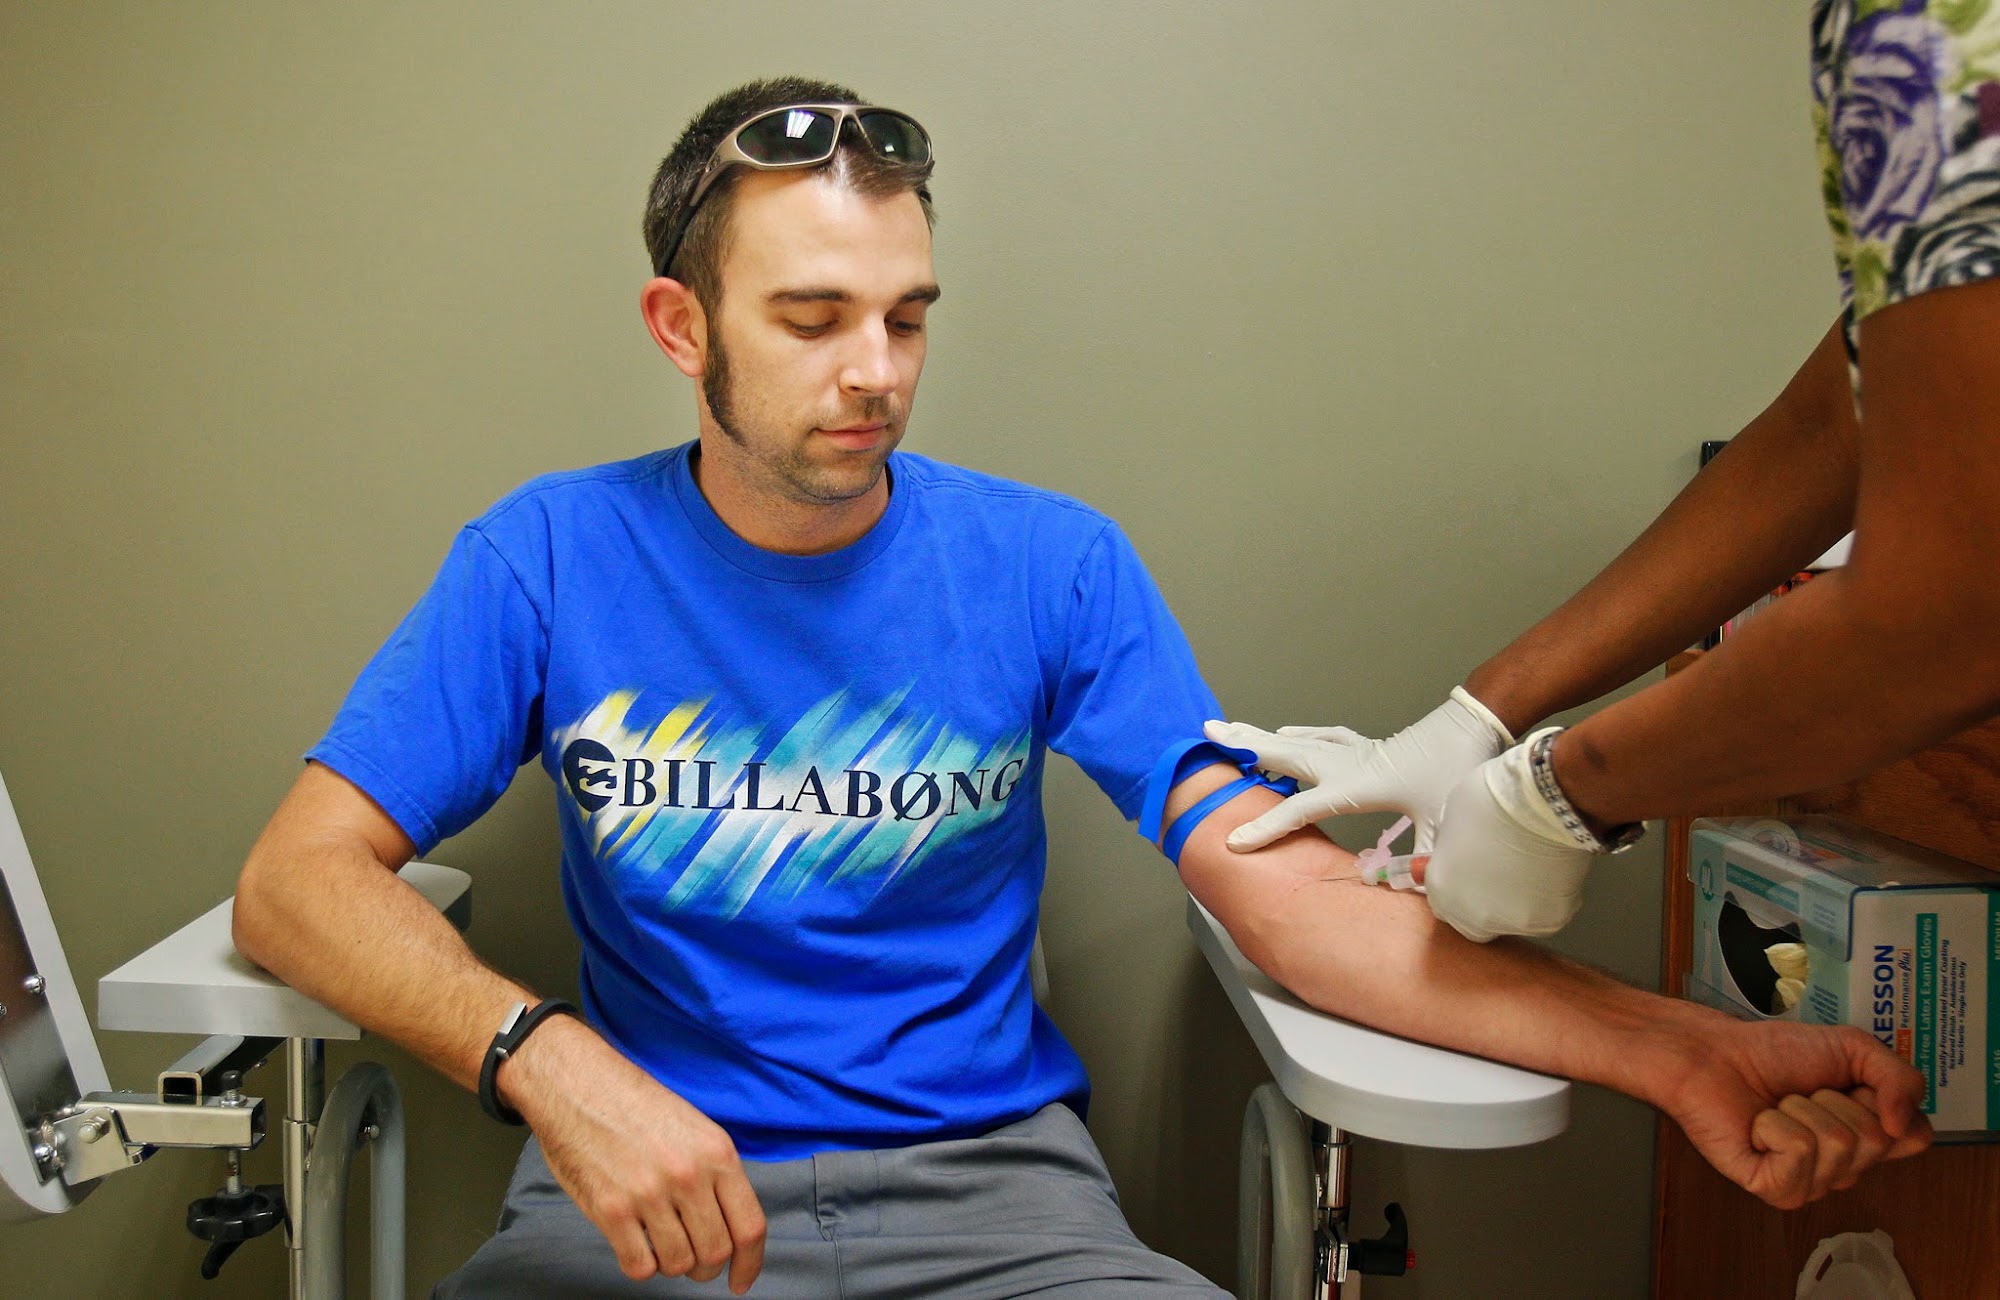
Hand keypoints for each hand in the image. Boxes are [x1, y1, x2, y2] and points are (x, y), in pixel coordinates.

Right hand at [501, 1017, 766, 1292]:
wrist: (578, 1084)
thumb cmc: (635, 1104)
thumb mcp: (695, 1127)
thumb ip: (715, 1173)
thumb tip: (729, 1223)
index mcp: (717, 1153)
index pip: (749, 1226)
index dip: (750, 1263)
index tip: (740, 1281)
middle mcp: (688, 1175)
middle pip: (715, 1252)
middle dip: (707, 1268)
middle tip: (693, 1260)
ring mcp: (649, 1194)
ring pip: (678, 1264)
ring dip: (673, 1265)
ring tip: (662, 1245)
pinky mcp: (610, 1209)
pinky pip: (639, 1266)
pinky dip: (641, 1265)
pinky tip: (636, 1244)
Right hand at [1202, 687, 1512, 852]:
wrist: (1472, 725)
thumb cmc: (1455, 772)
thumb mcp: (1442, 823)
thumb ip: (1426, 862)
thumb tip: (1418, 893)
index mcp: (1353, 787)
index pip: (1298, 811)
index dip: (1264, 829)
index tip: (1232, 841)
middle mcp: (1344, 763)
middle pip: (1282, 755)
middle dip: (1241, 747)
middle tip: (1205, 732)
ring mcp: (1352, 749)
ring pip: (1295, 741)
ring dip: (1260, 736)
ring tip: (1228, 730)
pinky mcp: (1365, 742)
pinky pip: (1319, 736)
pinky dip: (1296, 735)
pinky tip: (1285, 732)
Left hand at [1420, 736, 1595, 940]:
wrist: (1542, 802)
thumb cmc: (1492, 800)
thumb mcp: (1450, 819)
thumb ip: (1450, 848)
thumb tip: (1457, 854)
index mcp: (1442, 890)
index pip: (1442, 905)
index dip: (1456, 889)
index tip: (1467, 876)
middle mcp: (1474, 915)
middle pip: (1474, 923)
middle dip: (1482, 904)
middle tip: (1498, 875)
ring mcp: (1513, 922)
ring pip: (1513, 920)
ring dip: (1517, 902)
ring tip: (1529, 868)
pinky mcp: (1550, 920)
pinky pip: (1545, 914)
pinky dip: (1547, 898)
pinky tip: (1550, 871)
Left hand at [1661, 1016, 1931, 1208]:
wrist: (1712, 1054)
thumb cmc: (1776, 1053)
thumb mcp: (1855, 1048)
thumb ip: (1901, 1079)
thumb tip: (1905, 1127)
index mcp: (1867, 1141)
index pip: (1917, 1137)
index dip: (1885, 1098)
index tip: (1849, 1082)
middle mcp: (1845, 1169)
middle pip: (1878, 1140)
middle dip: (1836, 1099)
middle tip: (1803, 1093)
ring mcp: (1812, 1184)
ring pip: (1838, 1143)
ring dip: (1802, 1108)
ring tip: (1778, 1107)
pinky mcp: (1776, 1189)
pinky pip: (1799, 1152)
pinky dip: (1776, 1125)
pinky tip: (1758, 1126)